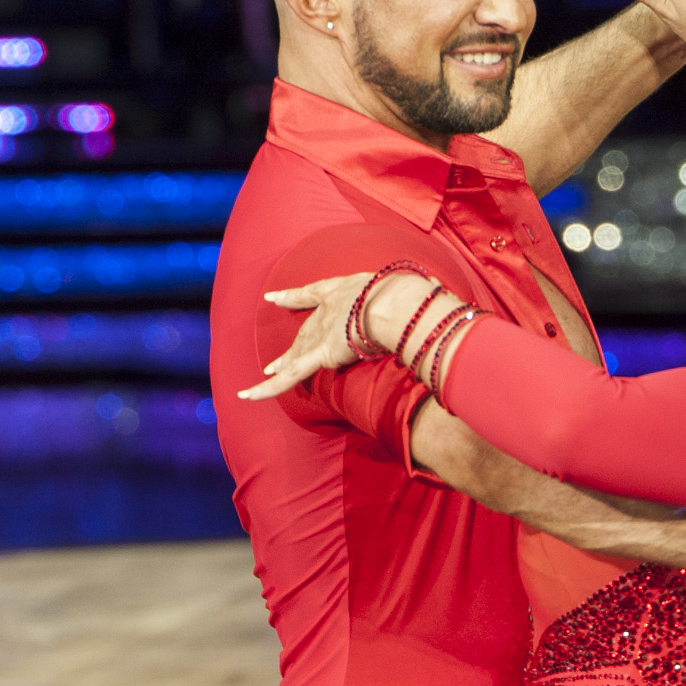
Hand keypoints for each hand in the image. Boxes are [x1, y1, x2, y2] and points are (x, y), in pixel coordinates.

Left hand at [239, 270, 443, 399]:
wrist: (396, 300)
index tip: (274, 298)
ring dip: (282, 365)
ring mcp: (322, 331)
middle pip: (305, 329)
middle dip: (293, 343)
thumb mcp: (411, 290)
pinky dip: (266, 388)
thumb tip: (438, 300)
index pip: (314, 293)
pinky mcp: (321, 354)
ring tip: (268, 373)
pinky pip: (289, 376)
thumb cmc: (408, 293)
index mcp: (345, 290)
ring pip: (296, 353)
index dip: (294, 296)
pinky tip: (247, 394)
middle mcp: (328, 309)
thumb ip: (418, 297)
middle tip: (278, 355)